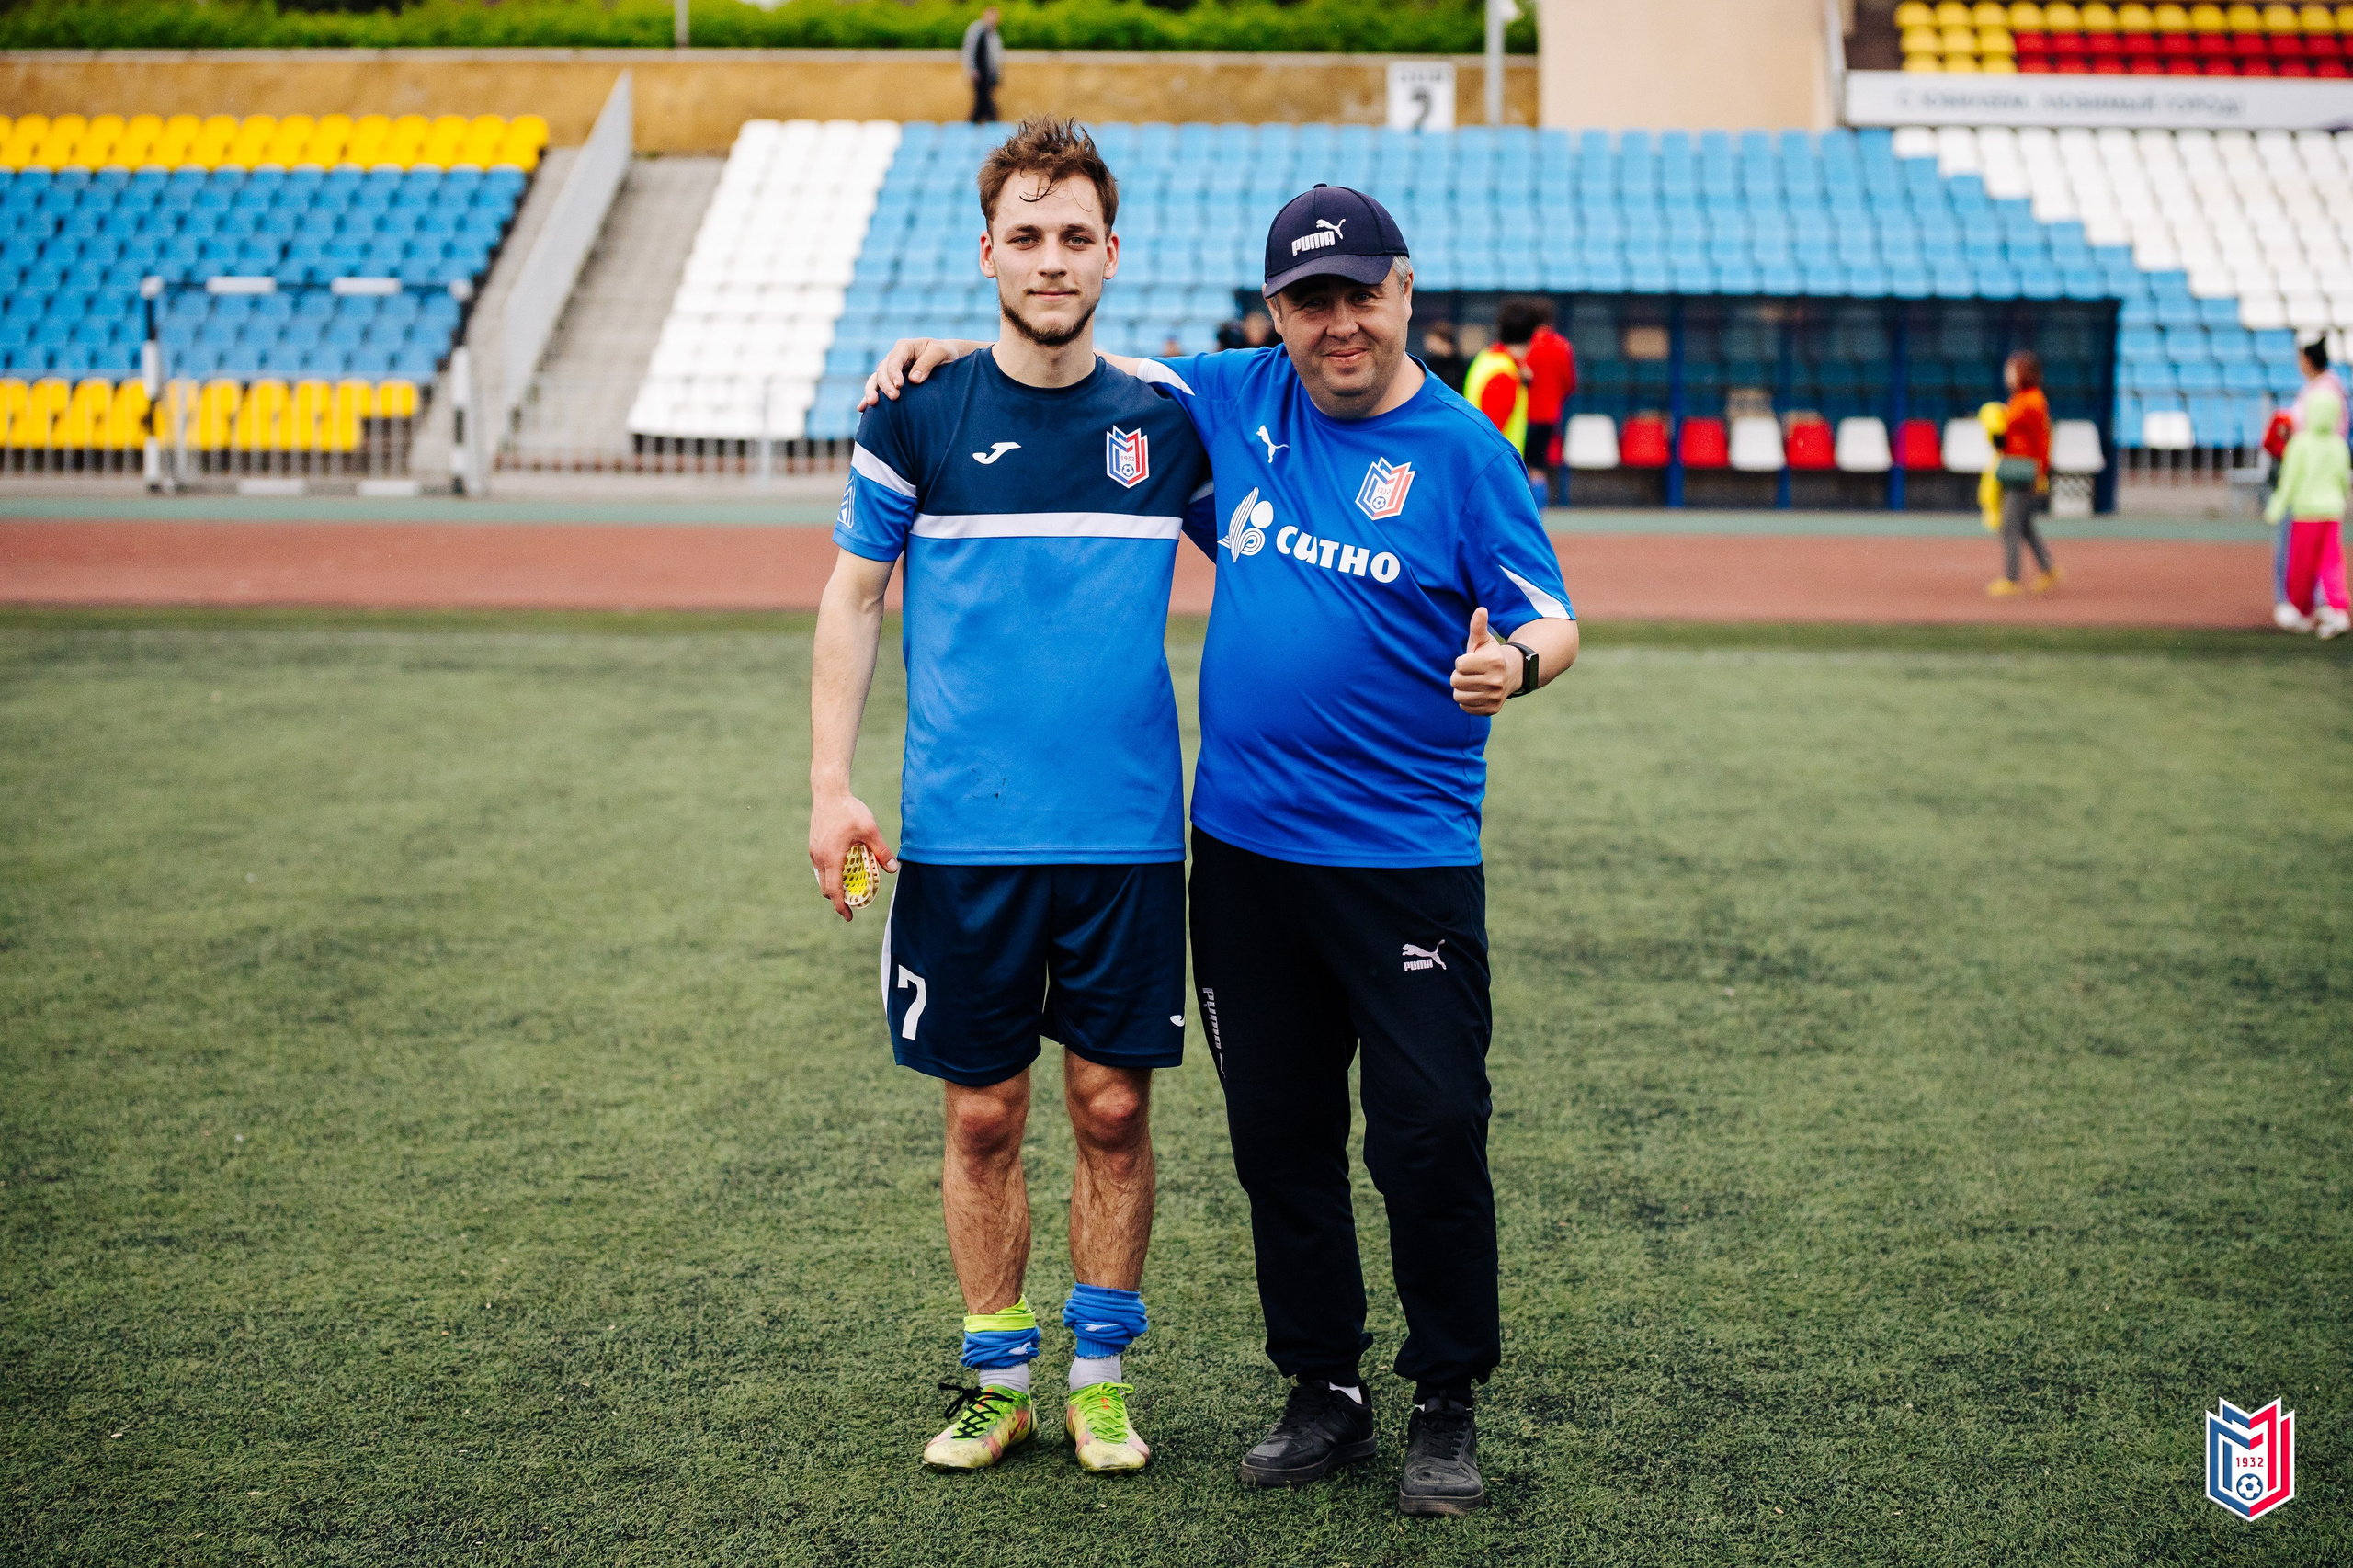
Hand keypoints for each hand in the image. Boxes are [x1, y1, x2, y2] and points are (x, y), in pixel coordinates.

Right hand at [809, 790, 897, 921]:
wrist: (829, 792)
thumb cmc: (849, 810)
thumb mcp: (870, 830)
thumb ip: (881, 851)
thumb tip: (894, 869)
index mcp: (832, 857)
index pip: (834, 891)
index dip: (840, 907)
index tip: (849, 917)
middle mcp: (819, 858)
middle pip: (826, 888)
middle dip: (838, 899)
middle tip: (854, 902)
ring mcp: (814, 851)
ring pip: (822, 878)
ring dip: (834, 885)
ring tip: (851, 885)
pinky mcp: (813, 845)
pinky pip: (821, 867)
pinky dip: (831, 873)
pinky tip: (844, 866)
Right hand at [858, 338, 970, 411]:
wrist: (949, 358)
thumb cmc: (946, 353)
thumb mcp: (941, 353)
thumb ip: (927, 363)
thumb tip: (914, 380)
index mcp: (905, 347)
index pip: (894, 360)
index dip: (894, 373)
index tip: (900, 386)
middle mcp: (895, 357)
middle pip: (882, 370)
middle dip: (885, 385)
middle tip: (894, 398)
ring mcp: (891, 369)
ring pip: (876, 379)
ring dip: (872, 391)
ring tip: (872, 404)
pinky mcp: (892, 381)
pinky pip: (877, 388)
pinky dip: (869, 396)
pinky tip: (862, 408)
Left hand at [1450, 606, 1513, 716]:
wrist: (1510, 675)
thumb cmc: (1490, 655)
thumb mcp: (1484, 640)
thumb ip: (1478, 626)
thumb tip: (1480, 609)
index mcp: (1493, 662)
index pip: (1459, 665)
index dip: (1461, 662)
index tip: (1472, 661)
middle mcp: (1496, 681)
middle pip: (1456, 682)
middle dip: (1459, 676)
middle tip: (1471, 673)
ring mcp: (1495, 697)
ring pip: (1459, 697)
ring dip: (1461, 690)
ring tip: (1473, 683)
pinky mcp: (1492, 709)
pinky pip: (1465, 708)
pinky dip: (1467, 701)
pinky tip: (1477, 693)